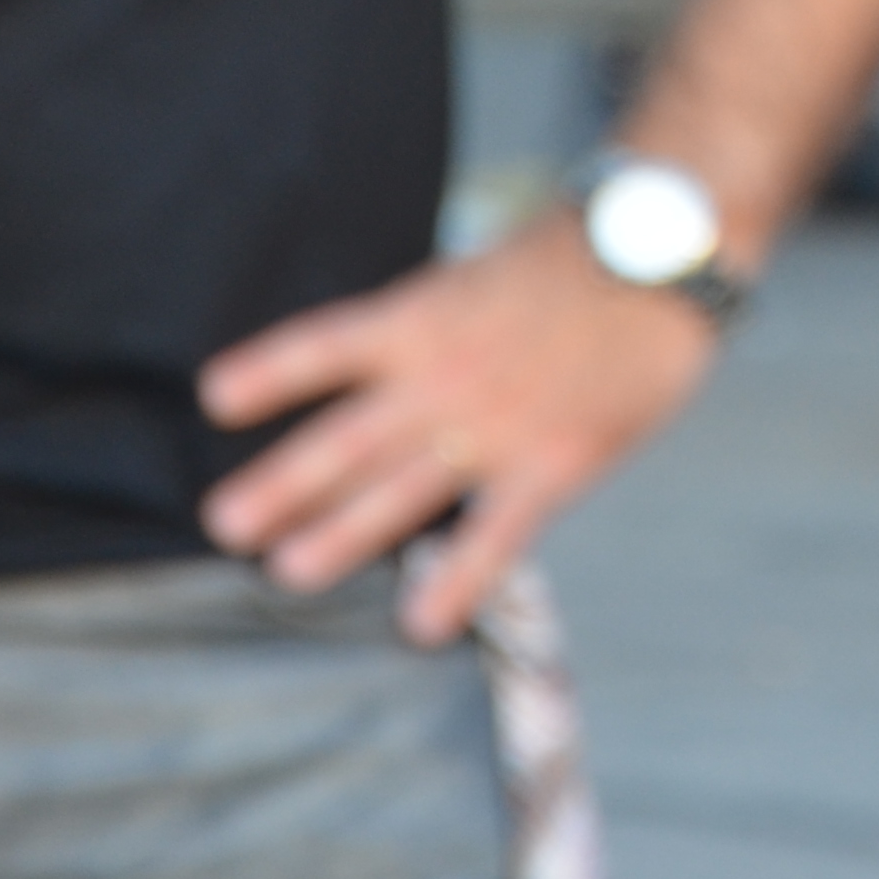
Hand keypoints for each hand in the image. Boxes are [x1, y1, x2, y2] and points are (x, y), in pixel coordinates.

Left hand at [198, 211, 714, 643]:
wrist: (664, 255)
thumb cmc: (573, 261)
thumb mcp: (481, 275)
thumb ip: (431, 331)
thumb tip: (379, 374)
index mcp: (425, 314)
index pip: (328, 344)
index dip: (271, 371)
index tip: (214, 396)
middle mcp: (447, 372)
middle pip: (348, 436)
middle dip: (282, 482)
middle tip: (222, 523)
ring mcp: (497, 423)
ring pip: (403, 489)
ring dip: (342, 533)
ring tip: (288, 573)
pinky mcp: (553, 462)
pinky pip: (495, 533)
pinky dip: (457, 580)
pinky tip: (421, 623)